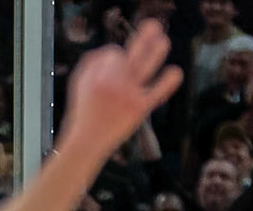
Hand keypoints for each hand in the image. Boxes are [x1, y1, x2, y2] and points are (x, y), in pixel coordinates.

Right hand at [58, 20, 184, 159]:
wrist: (87, 142)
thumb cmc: (83, 113)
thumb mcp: (78, 82)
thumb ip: (92, 62)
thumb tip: (114, 50)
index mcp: (98, 73)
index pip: (115, 53)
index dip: (117, 56)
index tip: (119, 66)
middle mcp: (114, 80)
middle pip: (133, 50)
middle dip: (145, 35)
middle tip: (154, 26)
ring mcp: (129, 93)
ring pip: (147, 63)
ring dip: (157, 49)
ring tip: (163, 42)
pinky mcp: (140, 108)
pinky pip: (158, 90)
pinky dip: (168, 81)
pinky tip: (175, 73)